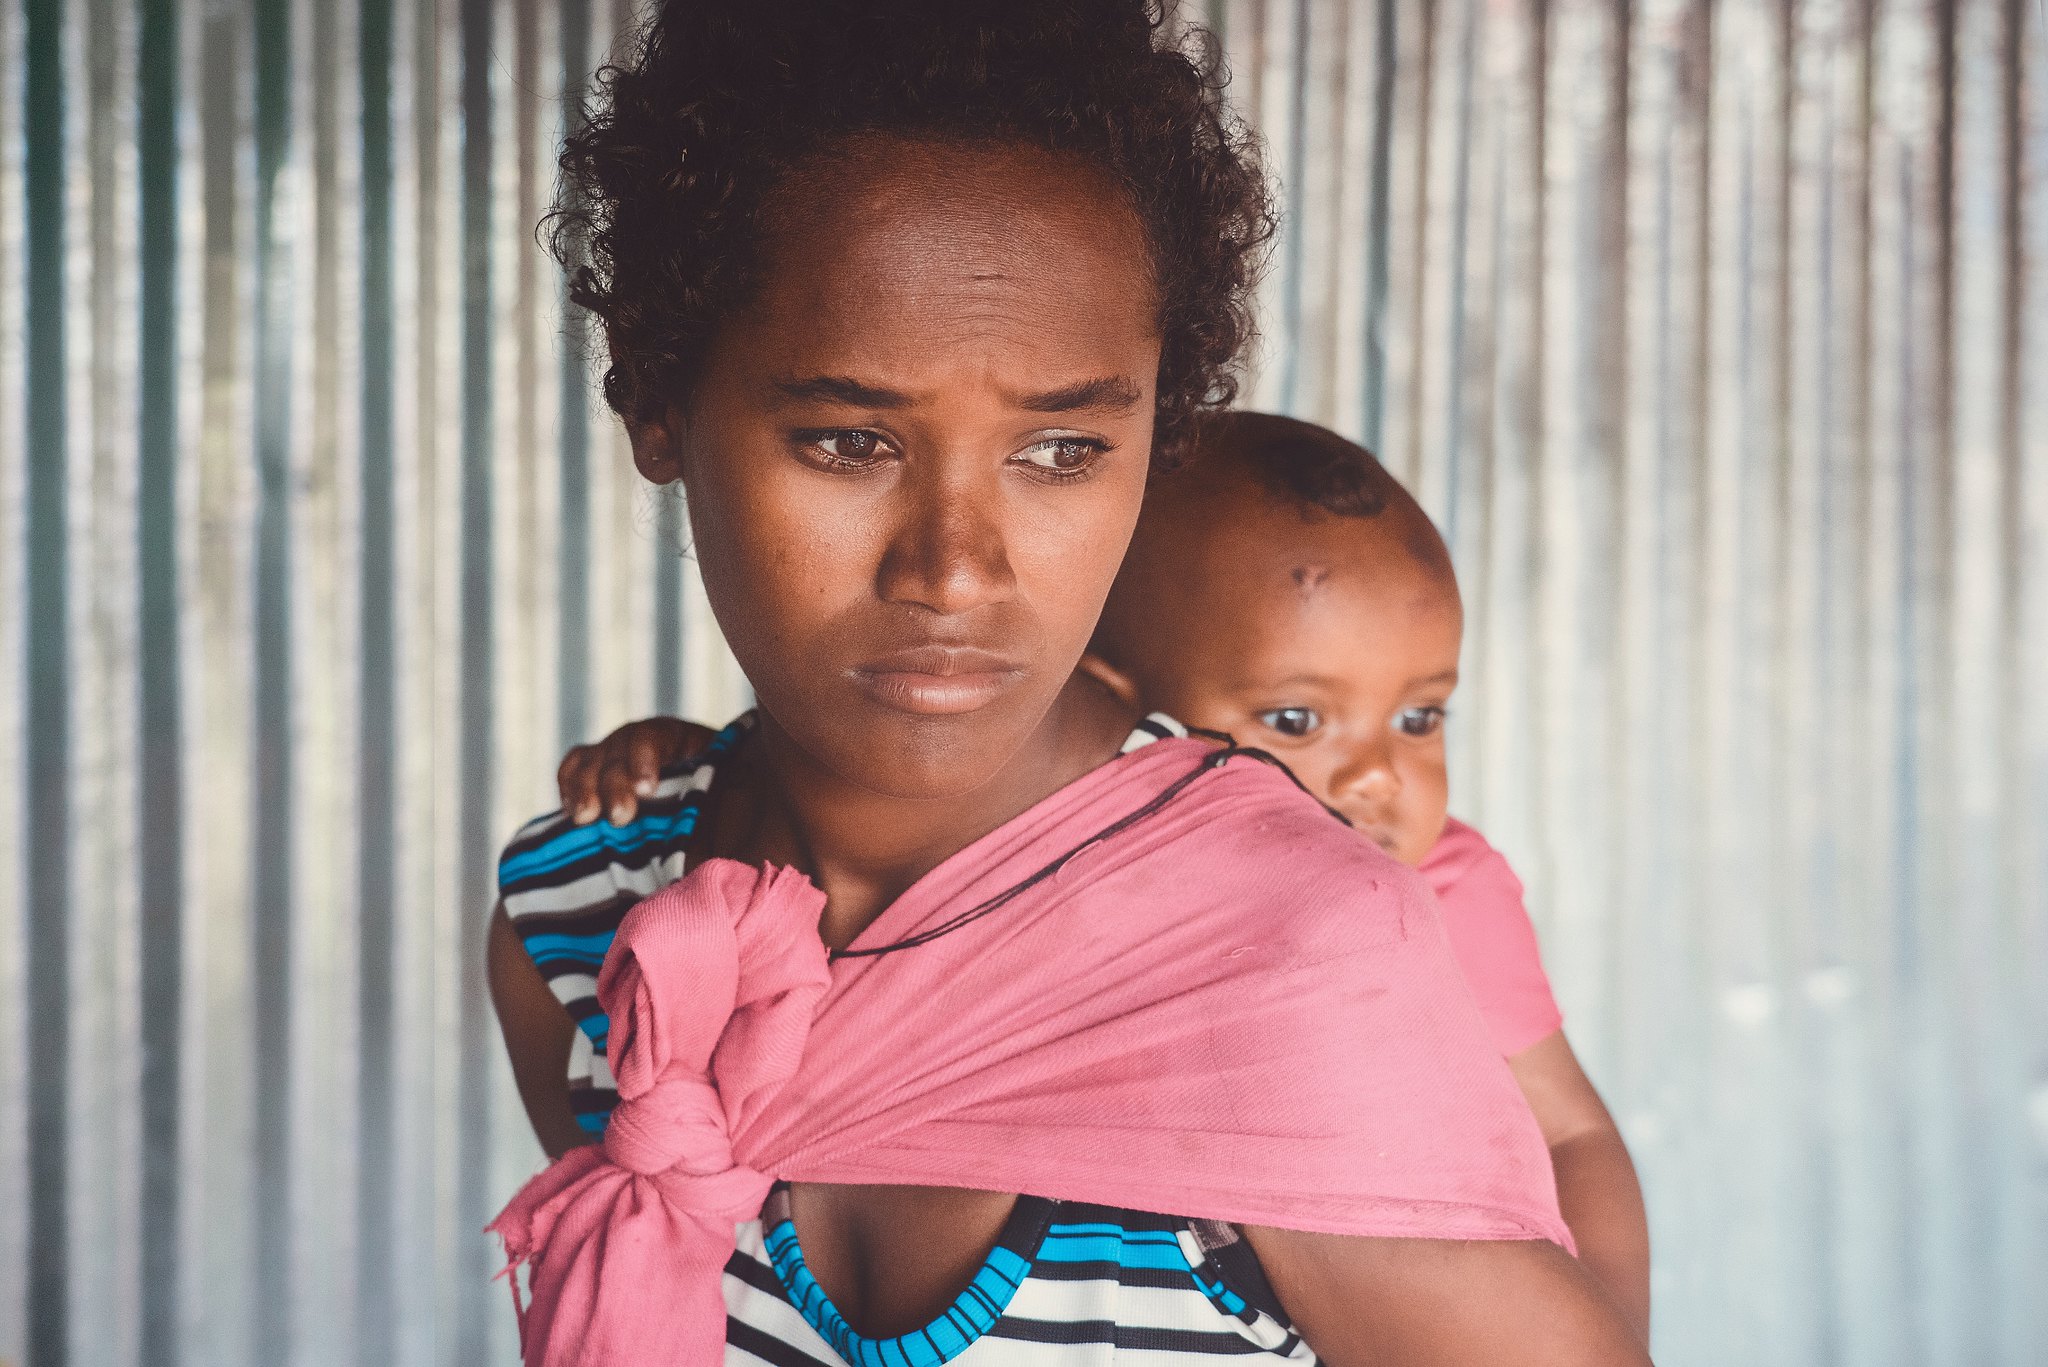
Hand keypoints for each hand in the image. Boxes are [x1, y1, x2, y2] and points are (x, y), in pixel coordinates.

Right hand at [557, 716, 717, 824]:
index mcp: (677, 736)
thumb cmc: (715, 798)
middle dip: (615, 785)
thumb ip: (712, 801)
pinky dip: (568, 786)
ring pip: (591, 760)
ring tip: (585, 818)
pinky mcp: (594, 769)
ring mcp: (613, 751)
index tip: (646, 789)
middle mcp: (639, 738)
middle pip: (617, 751)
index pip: (653, 736)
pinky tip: (570, 812)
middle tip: (619, 817)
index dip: (645, 759)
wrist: (705, 794)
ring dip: (584, 789)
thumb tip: (715, 830)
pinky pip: (572, 768)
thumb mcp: (719, 792)